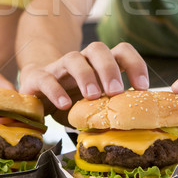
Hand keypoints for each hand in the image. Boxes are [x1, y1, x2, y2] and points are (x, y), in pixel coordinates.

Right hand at [19, 42, 148, 112]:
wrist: (35, 91)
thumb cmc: (72, 98)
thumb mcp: (95, 104)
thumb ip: (111, 109)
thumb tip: (135, 128)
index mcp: (100, 64)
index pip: (121, 51)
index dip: (135, 64)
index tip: (142, 87)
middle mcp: (82, 60)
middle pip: (98, 49)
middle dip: (109, 69)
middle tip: (116, 91)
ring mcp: (59, 67)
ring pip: (73, 58)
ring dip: (86, 75)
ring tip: (93, 96)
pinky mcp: (37, 77)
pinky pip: (46, 78)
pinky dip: (55, 90)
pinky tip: (65, 104)